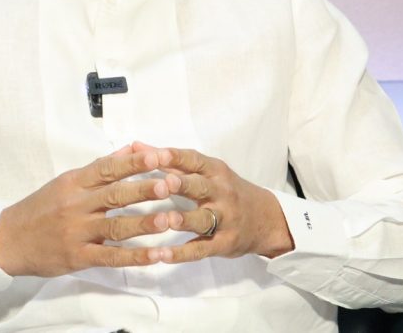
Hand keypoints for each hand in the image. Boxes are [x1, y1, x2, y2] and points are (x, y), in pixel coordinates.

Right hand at [0, 145, 177, 276]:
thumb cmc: (41, 208)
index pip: (107, 168)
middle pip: (115, 195)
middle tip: (171, 184)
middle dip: (145, 189)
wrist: (9, 240)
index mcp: (74, 182)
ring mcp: (77, 232)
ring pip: (116, 226)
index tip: (158, 156)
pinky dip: (136, 257)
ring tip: (171, 219)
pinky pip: (111, 257)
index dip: (134, 163)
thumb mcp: (67, 181)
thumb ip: (100, 168)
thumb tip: (132, 149)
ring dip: (145, 223)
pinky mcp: (78, 256)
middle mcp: (76, 205)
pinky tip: (156, 256)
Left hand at [132, 142, 294, 262]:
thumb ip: (171, 162)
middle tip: (164, 184)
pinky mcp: (224, 243)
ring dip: (184, 220)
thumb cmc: (226, 191)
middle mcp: (221, 193)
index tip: (157, 154)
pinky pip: (202, 249)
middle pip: (200, 187)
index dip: (176, 157)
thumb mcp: (206, 172)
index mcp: (215, 171)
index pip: (195, 161)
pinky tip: (163, 255)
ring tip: (165, 221)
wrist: (266, 219)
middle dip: (183, 185)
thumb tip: (136, 147)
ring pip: (203, 219)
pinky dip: (182, 253)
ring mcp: (224, 219)